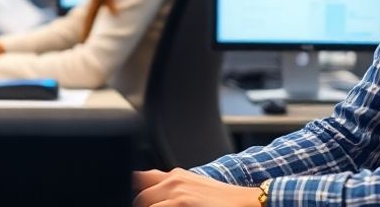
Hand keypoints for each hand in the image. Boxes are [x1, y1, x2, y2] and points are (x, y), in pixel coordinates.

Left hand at [132, 169, 260, 206]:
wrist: (246, 202)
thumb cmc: (221, 201)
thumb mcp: (193, 188)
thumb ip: (172, 189)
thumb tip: (152, 198)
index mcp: (174, 175)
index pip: (140, 179)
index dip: (135, 191)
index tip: (133, 198)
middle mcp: (173, 180)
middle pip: (141, 197)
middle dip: (142, 206)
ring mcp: (176, 191)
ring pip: (146, 203)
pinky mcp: (181, 202)